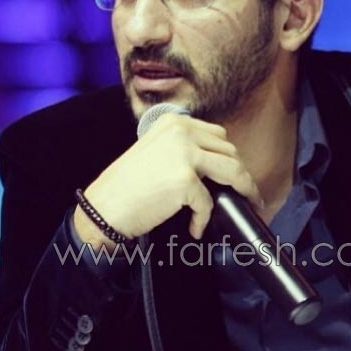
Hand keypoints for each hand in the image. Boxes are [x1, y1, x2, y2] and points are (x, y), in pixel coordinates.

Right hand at [73, 113, 261, 247]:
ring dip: (243, 189)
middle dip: (241, 173)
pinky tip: (194, 228)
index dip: (230, 156)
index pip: (217, 135)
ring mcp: (184, 154)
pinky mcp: (185, 180)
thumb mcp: (157, 150)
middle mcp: (181, 132)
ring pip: (233, 171)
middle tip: (247, 191)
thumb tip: (218, 163)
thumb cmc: (128, 186)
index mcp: (174, 122)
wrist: (103, 209)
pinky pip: (209, 203)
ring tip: (245, 203)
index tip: (239, 172)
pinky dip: (204, 219)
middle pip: (229, 151)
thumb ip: (184, 147)